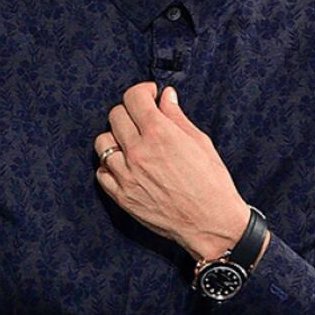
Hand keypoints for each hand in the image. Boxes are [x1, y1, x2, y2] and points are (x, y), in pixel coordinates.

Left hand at [94, 82, 254, 260]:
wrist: (211, 223)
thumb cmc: (212, 183)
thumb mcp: (200, 142)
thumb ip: (177, 117)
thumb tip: (166, 96)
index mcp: (160, 133)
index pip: (133, 98)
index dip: (142, 91)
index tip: (150, 96)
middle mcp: (138, 152)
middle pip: (115, 116)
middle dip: (130, 112)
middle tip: (142, 119)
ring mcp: (127, 175)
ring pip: (102, 142)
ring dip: (116, 138)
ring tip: (131, 144)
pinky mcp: (122, 197)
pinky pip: (101, 173)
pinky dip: (110, 166)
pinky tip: (126, 167)